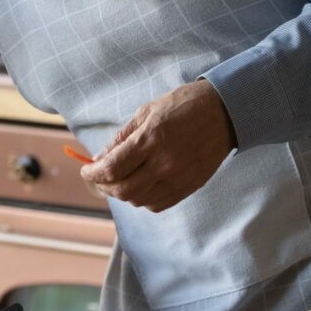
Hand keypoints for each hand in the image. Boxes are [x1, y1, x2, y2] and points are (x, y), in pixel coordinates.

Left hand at [80, 79, 236, 212]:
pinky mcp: (190, 186)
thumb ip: (121, 138)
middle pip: (123, 190)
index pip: (112, 168)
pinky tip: (140, 185)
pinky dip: (143, 199)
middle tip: (98, 177)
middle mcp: (164, 163)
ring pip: (139, 200)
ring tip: (118, 180)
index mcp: (150, 139)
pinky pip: (158, 204)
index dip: (92, 173)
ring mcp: (179, 178)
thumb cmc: (181, 106)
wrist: (224, 111)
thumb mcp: (146, 112)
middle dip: (103, 186)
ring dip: (122, 193)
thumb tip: (99, 159)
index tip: (86, 170)